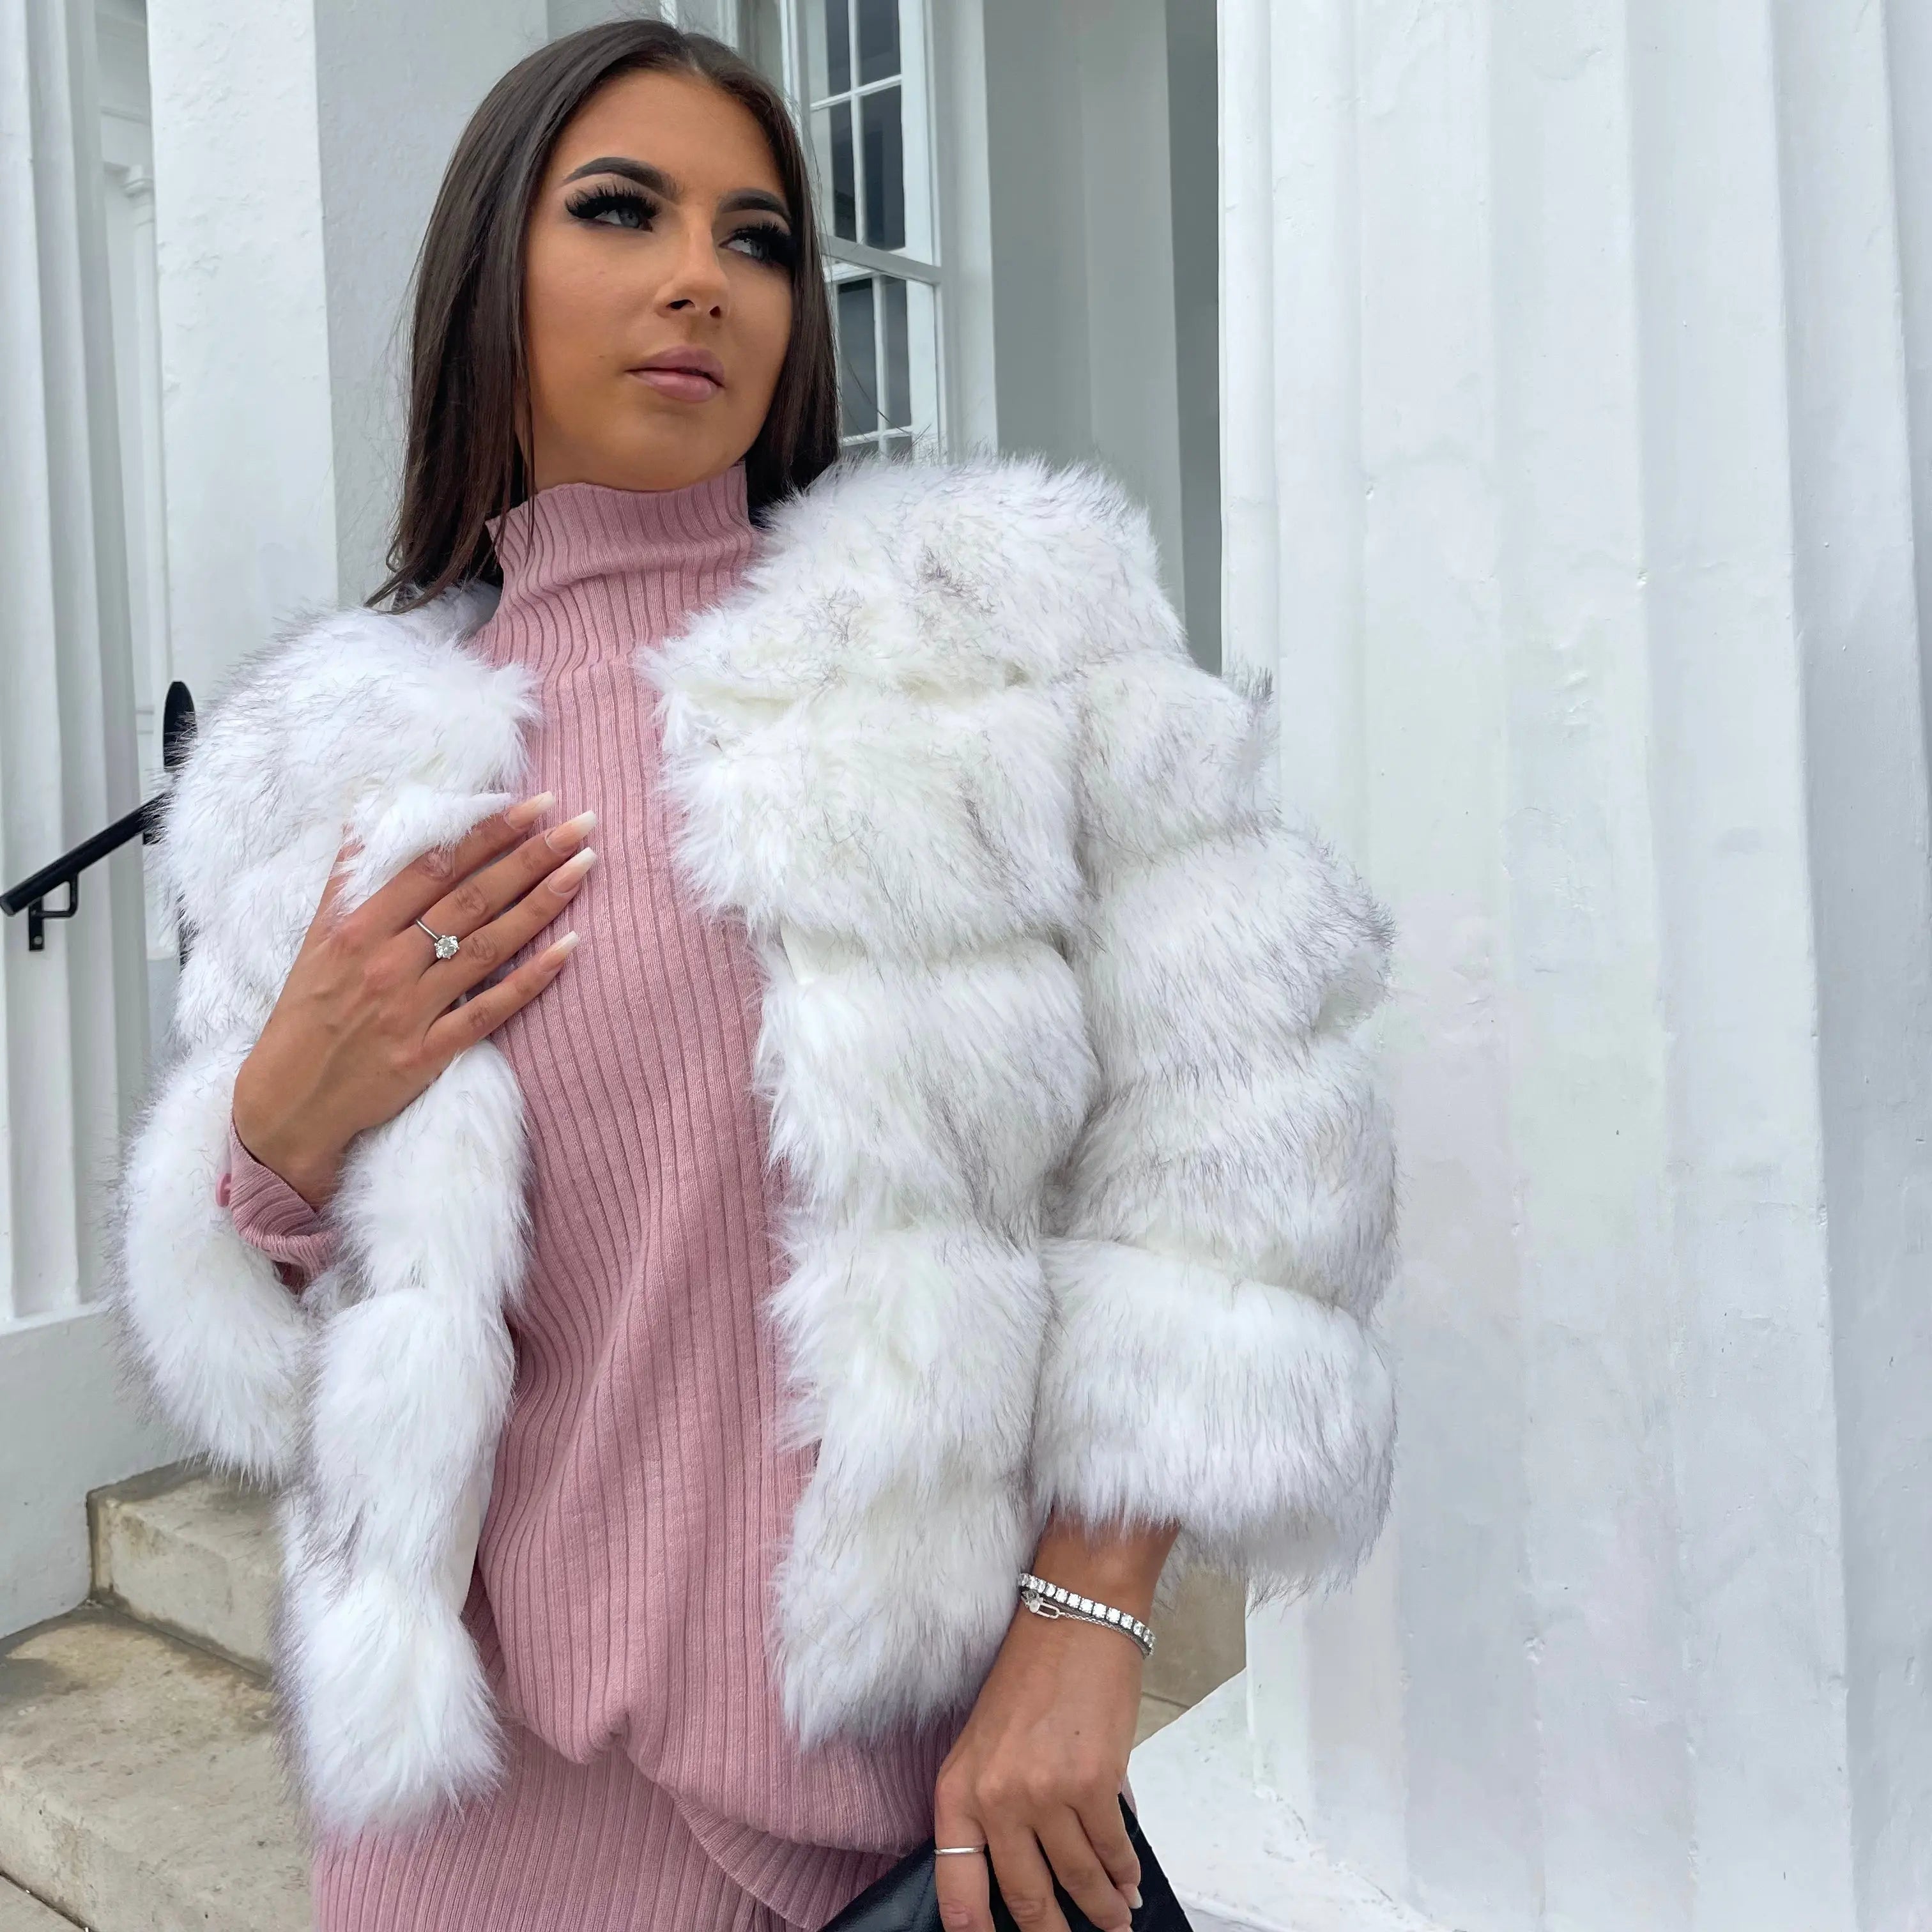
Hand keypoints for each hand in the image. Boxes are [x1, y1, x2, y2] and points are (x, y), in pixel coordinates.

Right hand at [230, 793, 593, 1206]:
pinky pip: (490, 1009)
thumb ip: (346, 880)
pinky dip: (531, 979)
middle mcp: (386, 962)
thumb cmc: (304, 1016)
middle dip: (530, 856)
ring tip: (584, 866)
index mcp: (356, 928)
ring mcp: (410, 1008)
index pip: (435, 867)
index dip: (487, 832)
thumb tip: (366, 819)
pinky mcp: (428, 1052)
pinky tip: (570, 948)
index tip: (532, 804)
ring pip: (487, 944)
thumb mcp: (314, 941)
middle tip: (580, 824)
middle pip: (472, 898)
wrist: (286, 1105)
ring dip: (542, 903)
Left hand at [933, 1517, 1177, 1931]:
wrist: (1074, 1618)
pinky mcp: (1093, 1784)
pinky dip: (1124, 1872)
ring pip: (1077, 1879)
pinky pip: (1111, 1850)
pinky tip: (1129, 1882)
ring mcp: (1044, 1794)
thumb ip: (1000, 1807)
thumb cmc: (1031, 1676)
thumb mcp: (989, 1743)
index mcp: (956, 1790)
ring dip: (1101, 1907)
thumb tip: (1039, 1868)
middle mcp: (994, 1800)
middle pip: (1025, 1898)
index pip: (956, 1890)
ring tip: (1115, 1920)